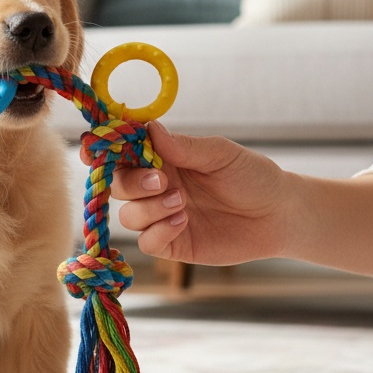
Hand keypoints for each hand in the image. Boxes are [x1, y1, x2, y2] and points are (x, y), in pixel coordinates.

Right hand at [82, 122, 290, 265]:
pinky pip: (146, 242)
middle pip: (117, 183)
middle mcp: (157, 186)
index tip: (92, 148)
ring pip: (128, 214)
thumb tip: (149, 129)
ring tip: (182, 203)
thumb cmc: (252, 176)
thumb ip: (184, 146)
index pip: (121, 152)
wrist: (280, 215)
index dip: (101, 149)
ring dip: (149, 208)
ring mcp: (162, 216)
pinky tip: (183, 222)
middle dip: (132, 181)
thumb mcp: (220, 154)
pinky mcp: (172, 243)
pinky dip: (158, 231)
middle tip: (162, 180)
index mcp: (163, 157)